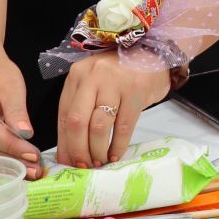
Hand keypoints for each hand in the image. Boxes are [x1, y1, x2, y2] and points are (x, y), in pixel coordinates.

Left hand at [56, 53, 173, 168]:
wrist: (154, 52)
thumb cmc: (121, 72)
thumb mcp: (95, 84)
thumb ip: (80, 111)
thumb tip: (69, 152)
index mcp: (78, 76)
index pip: (64, 115)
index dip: (65, 143)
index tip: (69, 162)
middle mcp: (93, 76)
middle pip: (77, 122)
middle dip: (79, 150)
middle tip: (85, 166)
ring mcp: (115, 82)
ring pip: (99, 127)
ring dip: (98, 150)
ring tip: (100, 161)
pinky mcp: (136, 90)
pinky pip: (123, 127)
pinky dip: (118, 146)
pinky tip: (116, 154)